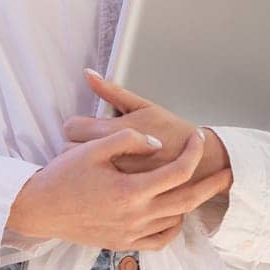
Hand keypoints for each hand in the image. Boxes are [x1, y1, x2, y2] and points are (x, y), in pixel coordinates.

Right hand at [6, 126, 231, 250]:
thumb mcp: (93, 148)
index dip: (193, 152)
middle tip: (227, 171)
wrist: (38, 209)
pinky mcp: (123, 244)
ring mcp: (131, 234)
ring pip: (175, 221)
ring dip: (191, 203)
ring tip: (200, 187)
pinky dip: (173, 226)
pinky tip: (174, 213)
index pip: (177, 172)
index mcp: (131, 191)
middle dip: (210, 185)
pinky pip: (160, 240)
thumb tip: (156, 143)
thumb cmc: (62, 176)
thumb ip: (128, 140)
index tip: (198, 137)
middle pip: (186, 201)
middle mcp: (136, 217)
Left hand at [65, 69, 228, 182]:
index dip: (76, 126)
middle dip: (75, 146)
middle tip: (88, 145)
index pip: (72, 127)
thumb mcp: (143, 106)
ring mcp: (114, 179)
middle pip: (69, 150)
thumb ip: (111, 90)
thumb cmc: (172, 132)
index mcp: (115, 131)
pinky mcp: (121, 195)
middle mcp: (111, 157)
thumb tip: (88, 74)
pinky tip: (105, 178)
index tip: (84, 127)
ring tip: (97, 161)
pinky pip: (93, 189)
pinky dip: (95, 182)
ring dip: (83, 166)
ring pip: (78, 172)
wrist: (200, 164)